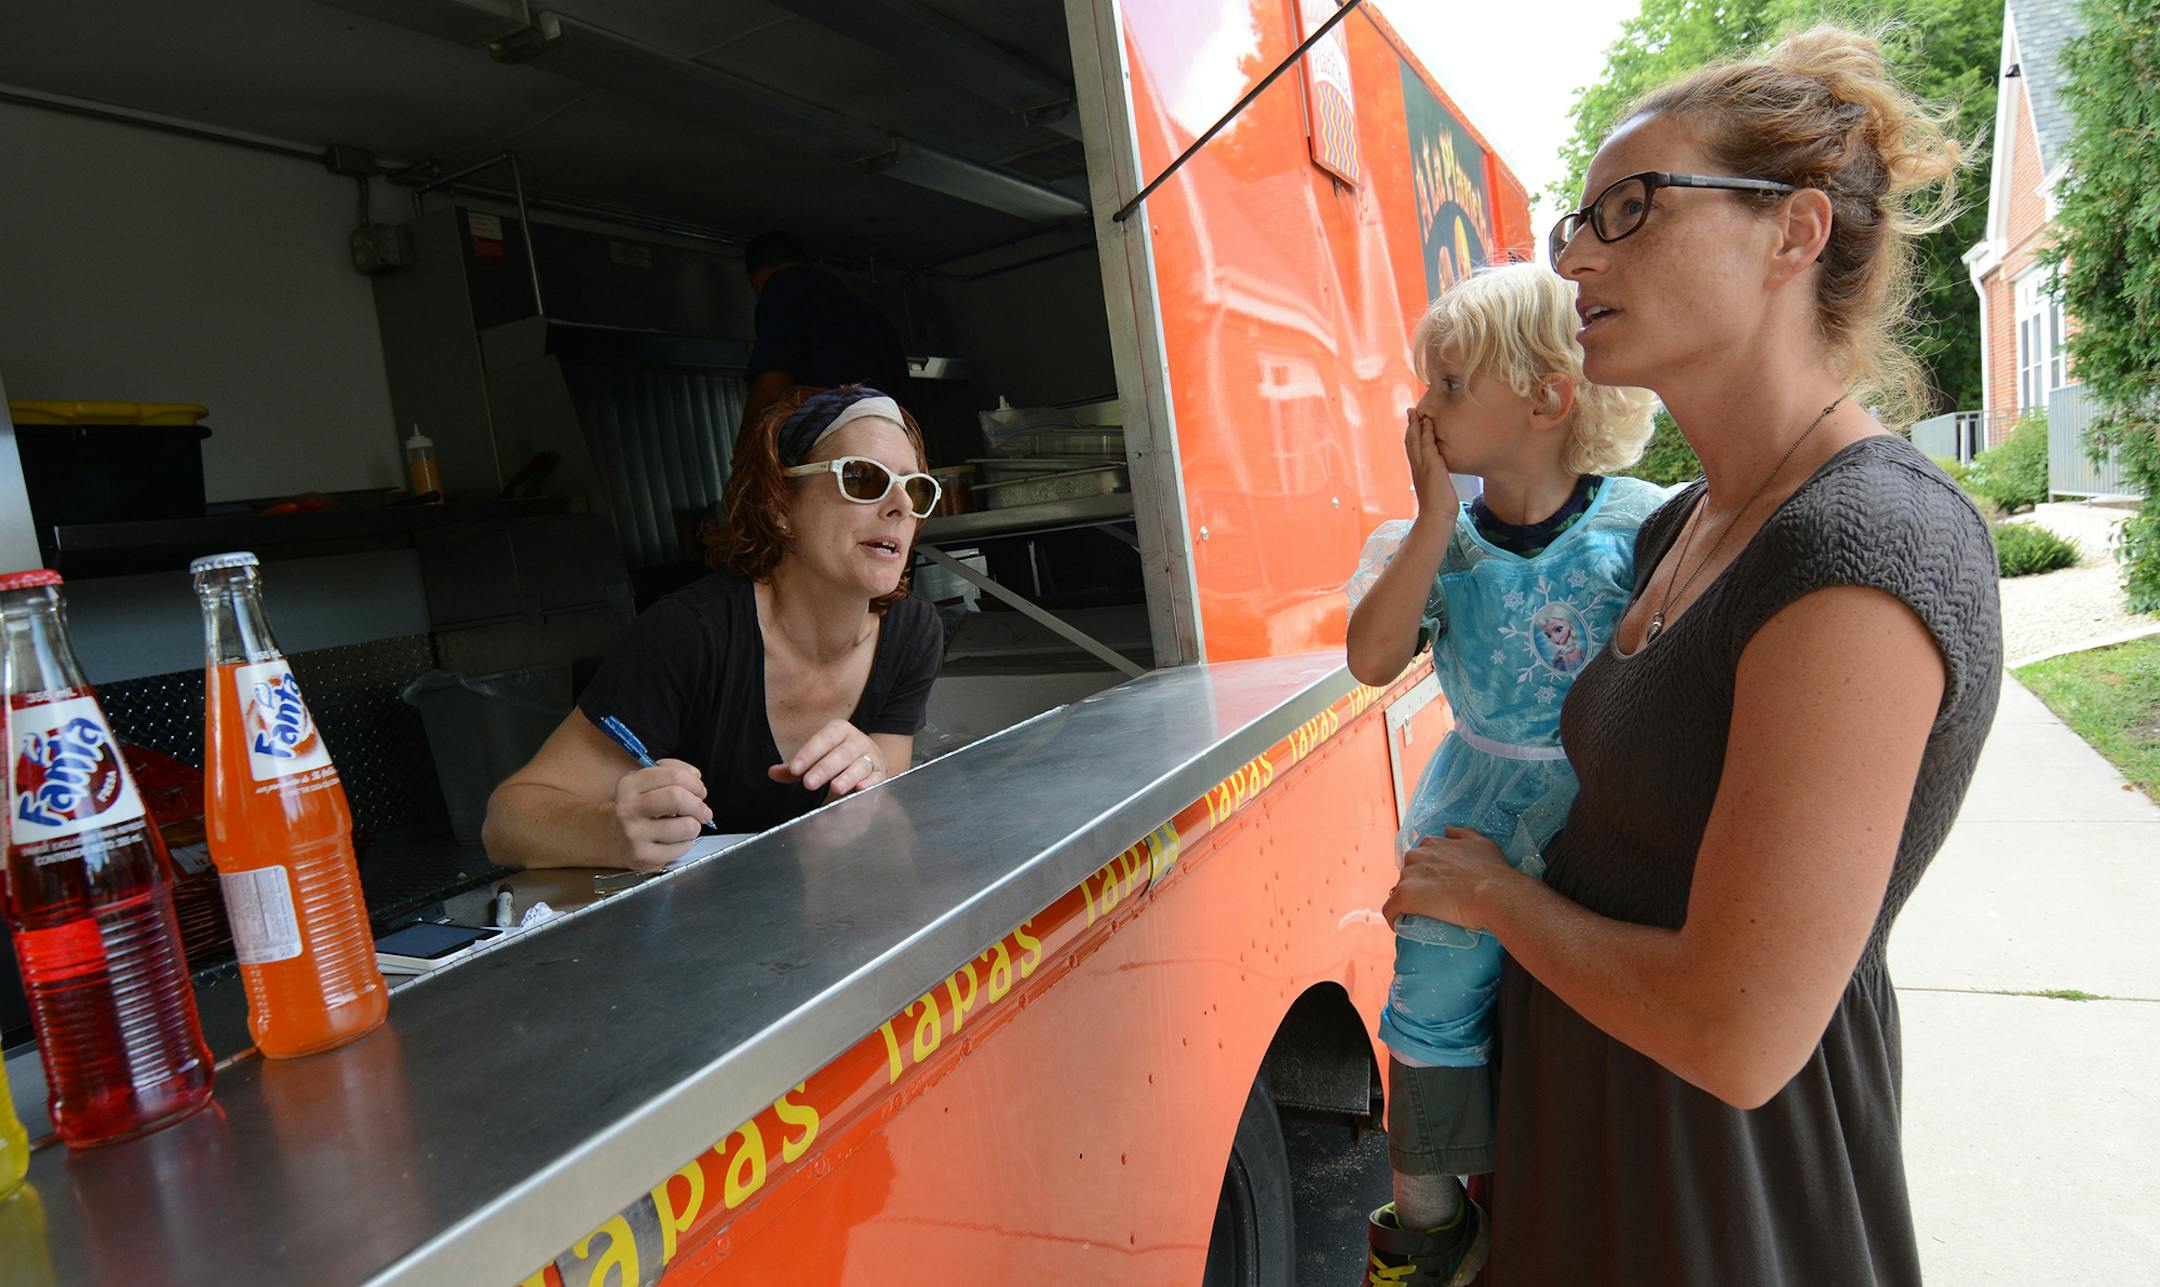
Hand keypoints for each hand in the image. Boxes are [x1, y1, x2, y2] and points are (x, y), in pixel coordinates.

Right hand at [610, 758, 711, 870]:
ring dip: (695, 826)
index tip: (699, 791)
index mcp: (629, 785)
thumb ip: (673, 772)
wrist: (616, 839)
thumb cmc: (641, 808)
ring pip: (686, 826)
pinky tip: (675, 841)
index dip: (695, 783)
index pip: (673, 776)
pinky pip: (682, 847)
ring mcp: (633, 834)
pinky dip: (686, 843)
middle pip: (677, 798)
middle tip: (702, 811)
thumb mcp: (648, 783)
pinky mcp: (643, 856)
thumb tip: (695, 776)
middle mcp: (628, 808)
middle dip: (698, 805)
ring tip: (686, 826)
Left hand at [769, 720, 884, 799]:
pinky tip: (860, 789)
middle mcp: (857, 741)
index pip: (824, 739)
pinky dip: (870, 784)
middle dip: (825, 768)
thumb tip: (773, 772)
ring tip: (835, 788)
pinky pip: (877, 778)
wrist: (868, 759)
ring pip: (860, 765)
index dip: (809, 753)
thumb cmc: (836, 758)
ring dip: (848, 777)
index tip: (794, 769)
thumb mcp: (815, 758)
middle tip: (808, 783)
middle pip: (842, 753)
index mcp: (839, 730)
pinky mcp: (880, 773)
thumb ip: (795, 768)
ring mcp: (871, 757)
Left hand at [1383, 827, 1510, 931]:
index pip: (1419, 858)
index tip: (1436, 885)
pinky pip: (1389, 909)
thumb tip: (1448, 830)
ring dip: (1407, 902)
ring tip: (1421, 917)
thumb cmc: (1492, 871)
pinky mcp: (1405, 896)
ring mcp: (1410, 875)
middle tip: (1433, 902)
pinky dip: (1393, 918)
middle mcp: (1417, 855)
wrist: (1494, 893)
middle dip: (1416, 886)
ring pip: (1399, 891)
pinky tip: (1400, 925)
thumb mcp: (1481, 843)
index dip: (1426, 873)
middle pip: (1407, 874)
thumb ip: (1462, 833)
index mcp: (1432, 844)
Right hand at [1404, 406, 1457, 521]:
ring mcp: (1422, 465)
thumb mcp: (1435, 488)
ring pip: (1415, 440)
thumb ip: (1435, 479)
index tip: (1412, 423)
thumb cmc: (1438, 507)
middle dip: (1410, 425)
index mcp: (1418, 471)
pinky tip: (1429, 423)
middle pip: (1410, 441)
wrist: (1437, 516)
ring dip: (1416, 424)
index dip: (1411, 435)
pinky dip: (1426, 432)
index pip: (1412, 449)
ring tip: (1416, 411)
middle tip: (1410, 411)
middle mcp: (1417, 466)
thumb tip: (1439, 478)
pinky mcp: (1431, 465)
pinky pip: (1427, 445)